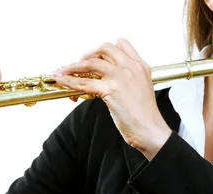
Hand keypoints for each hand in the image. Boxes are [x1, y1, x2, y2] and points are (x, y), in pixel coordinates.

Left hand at [52, 38, 171, 159]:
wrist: (151, 130)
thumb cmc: (146, 117)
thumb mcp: (141, 90)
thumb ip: (128, 81)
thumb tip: (108, 83)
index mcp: (140, 66)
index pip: (121, 44)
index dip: (105, 50)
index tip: (95, 58)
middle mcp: (131, 67)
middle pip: (104, 48)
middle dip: (88, 54)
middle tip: (79, 64)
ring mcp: (121, 76)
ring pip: (90, 62)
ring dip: (73, 66)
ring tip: (63, 71)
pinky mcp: (111, 89)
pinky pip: (84, 82)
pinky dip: (69, 80)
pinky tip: (61, 80)